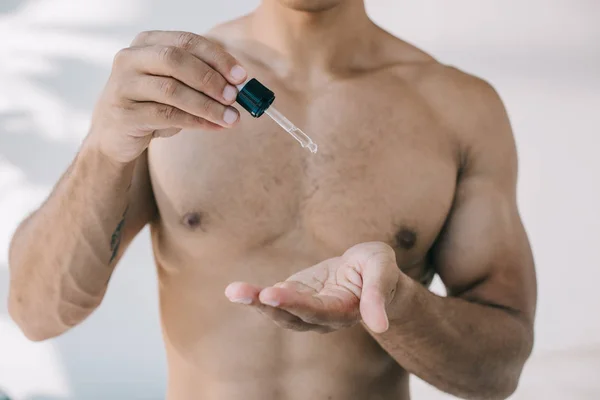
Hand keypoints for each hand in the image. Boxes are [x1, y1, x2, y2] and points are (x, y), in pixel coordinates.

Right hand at [89, 31, 246, 162]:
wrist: (114, 135)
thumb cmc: (151, 106)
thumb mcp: (176, 87)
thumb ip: (202, 83)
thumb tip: (239, 89)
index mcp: (147, 43)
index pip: (186, 41)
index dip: (217, 58)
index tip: (241, 76)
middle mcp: (130, 58)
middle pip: (177, 60)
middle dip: (211, 78)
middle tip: (235, 96)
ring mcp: (123, 85)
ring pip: (172, 90)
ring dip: (207, 105)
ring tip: (231, 117)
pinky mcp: (124, 113)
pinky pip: (166, 115)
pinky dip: (195, 121)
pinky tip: (213, 126)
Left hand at [225, 242, 403, 333]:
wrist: (369, 271)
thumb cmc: (378, 268)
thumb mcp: (382, 271)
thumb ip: (378, 295)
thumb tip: (379, 326)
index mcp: (344, 311)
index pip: (317, 311)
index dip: (295, 303)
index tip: (272, 294)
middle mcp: (322, 316)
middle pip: (292, 316)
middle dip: (266, 305)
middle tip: (241, 293)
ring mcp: (306, 308)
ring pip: (278, 311)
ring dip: (255, 302)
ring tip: (234, 291)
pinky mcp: (296, 296)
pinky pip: (274, 299)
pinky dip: (256, 296)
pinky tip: (237, 291)